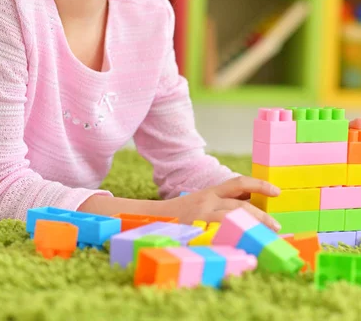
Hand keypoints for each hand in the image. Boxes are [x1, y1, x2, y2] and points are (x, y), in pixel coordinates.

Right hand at [160, 175, 280, 231]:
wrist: (155, 217)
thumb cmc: (184, 211)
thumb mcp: (204, 201)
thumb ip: (224, 201)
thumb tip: (253, 206)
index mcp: (211, 192)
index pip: (239, 183)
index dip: (259, 185)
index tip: (277, 191)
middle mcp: (208, 202)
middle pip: (240, 206)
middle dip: (261, 215)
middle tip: (276, 225)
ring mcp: (202, 218)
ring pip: (233, 221)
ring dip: (252, 228)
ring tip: (265, 237)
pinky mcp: (196, 233)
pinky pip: (219, 238)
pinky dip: (233, 242)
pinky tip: (243, 249)